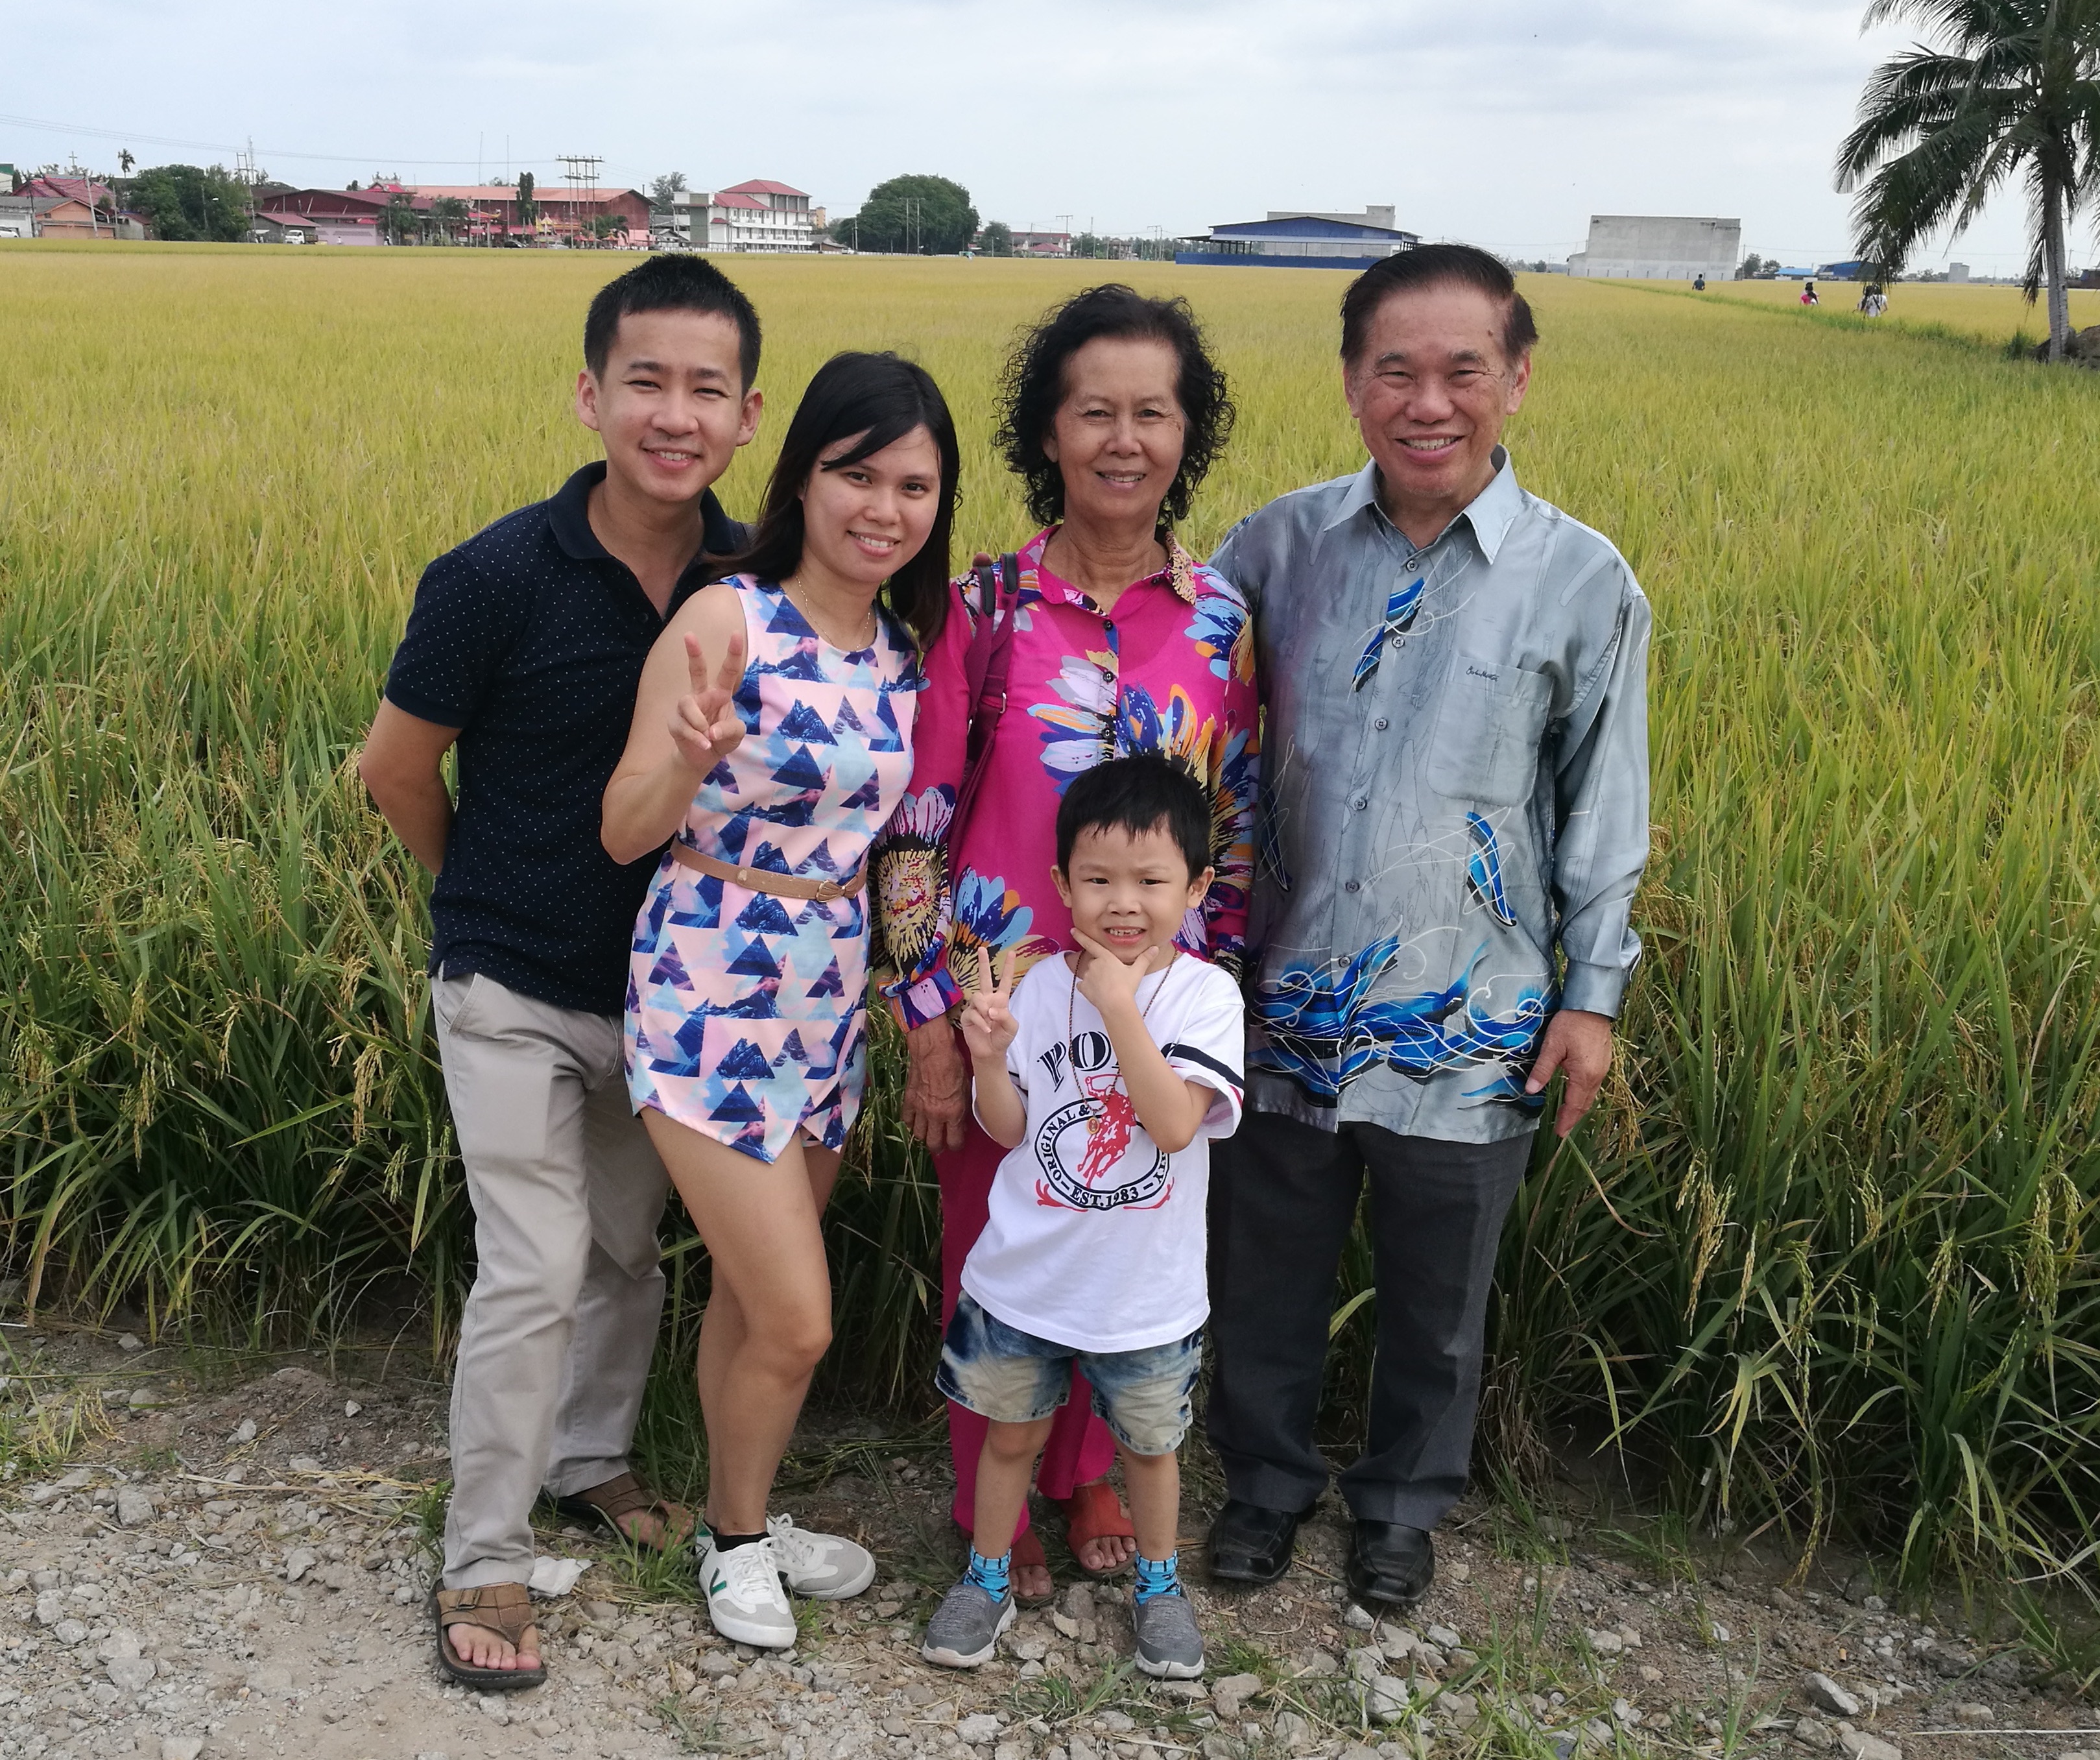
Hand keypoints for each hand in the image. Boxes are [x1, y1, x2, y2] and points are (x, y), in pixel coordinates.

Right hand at [668, 629, 745, 774]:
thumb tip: (711, 731)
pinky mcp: (675, 722)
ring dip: (698, 721)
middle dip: (694, 653)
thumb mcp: (736, 734)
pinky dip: (695, 737)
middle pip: (697, 670)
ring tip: (708, 736)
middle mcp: (702, 695)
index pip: (728, 671)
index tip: (735, 634)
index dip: (732, 653)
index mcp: (720, 693)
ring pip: (686, 703)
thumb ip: (730, 729)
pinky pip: (683, 726)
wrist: (704, 757)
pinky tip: (704, 744)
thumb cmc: (722, 739)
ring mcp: (687, 707)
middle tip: (689, 635)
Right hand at [901, 1017, 967, 1153]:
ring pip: (919, 1135)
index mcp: (953, 1112)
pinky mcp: (908, 1100)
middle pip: (934, 1143)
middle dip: (939, 1147)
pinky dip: (910, 1123)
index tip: (957, 1144)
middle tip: (941, 1146)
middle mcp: (936, 1115)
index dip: (956, 1146)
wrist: (933, 1049)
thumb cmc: (954, 1064)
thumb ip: (962, 1107)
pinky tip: (915, 1121)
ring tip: (928, 1134)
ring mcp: (920, 1109)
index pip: (954, 1141)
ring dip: (924, 1137)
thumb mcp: (966, 1087)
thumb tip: (960, 1120)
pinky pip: (907, 1120)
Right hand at [959, 946, 1018, 1060]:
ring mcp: (976, 1007)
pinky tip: (986, 1029)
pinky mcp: (967, 1016)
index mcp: (1000, 1000)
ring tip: (989, 1020)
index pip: (1004, 981)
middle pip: (984, 978)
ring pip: (977, 997)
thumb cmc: (1002, 1037)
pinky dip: (981, 1021)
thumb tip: (990, 1009)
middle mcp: (987, 1000)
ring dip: (984, 1009)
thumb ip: (1005, 1015)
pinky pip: (973, 1013)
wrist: (991, 1052)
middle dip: (983, 964)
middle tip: (981, 949)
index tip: (1012, 953)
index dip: (1008, 967)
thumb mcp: (1011, 1026)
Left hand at [1070, 931, 1150, 1019]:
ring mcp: (1087, 976)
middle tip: (1113, 979)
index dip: (1081, 936)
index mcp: (1105, 957)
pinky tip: (1097, 993)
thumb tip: (1155, 948)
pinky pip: (1084, 986)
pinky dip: (1088, 989)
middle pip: (1095, 963)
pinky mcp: (1083, 988)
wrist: (1116, 1004)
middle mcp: (1094, 964)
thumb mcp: (1137, 971)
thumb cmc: (1126, 986)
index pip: (1091, 944)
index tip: (1072, 930)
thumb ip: (1145, 958)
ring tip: (1108, 987)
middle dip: (1101, 969)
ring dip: (1096, 979)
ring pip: (1090, 975)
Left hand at [1524, 1008, 1614, 1137]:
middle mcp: (1597, 1076)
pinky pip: (1594, 1085)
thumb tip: (1530, 1090)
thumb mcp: (1552, 1046)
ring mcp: (1602, 1069)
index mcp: (1584, 1076)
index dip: (1566, 1120)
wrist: (1592, 1007)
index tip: (1560, 1133)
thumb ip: (1542, 1069)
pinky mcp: (1603, 1061)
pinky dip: (1584, 1095)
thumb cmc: (1571, 1024)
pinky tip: (1577, 1094)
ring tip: (1568, 1115)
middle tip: (1562, 1129)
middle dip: (1573, 1117)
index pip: (1574, 1105)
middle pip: (1584, 1103)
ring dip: (1579, 1107)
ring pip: (1590, 1094)